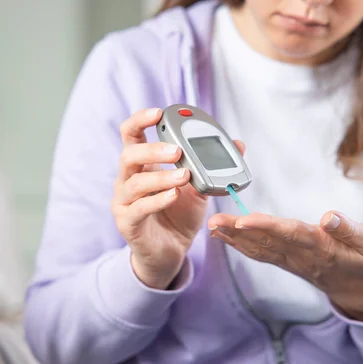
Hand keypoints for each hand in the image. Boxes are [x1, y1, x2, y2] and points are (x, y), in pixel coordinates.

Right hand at [111, 107, 244, 289]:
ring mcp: (124, 203)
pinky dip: (158, 200)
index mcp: (140, 165)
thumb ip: (212, 165)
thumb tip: (238, 144)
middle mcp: (127, 180)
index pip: (131, 134)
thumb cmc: (179, 215)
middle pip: (128, 155)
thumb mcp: (199, 187)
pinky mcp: (128, 223)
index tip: (159, 113)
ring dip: (161, 176)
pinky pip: (139, 209)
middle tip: (177, 151)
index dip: (141, 120)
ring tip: (184, 176)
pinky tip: (174, 195)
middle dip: (153, 150)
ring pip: (135, 183)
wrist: (172, 251)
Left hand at [208, 211, 362, 321]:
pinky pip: (259, 253)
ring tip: (212, 225)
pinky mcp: (285, 262)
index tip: (245, 220)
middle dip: (239, 230)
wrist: (359, 289)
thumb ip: (350, 230)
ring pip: (259, 247)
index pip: (291, 234)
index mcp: (322, 247)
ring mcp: (290, 261)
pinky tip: (223, 235)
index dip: (267, 227)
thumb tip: (329, 217)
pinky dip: (240, 244)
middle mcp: (301, 256)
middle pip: (266, 241)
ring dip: (233, 237)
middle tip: (214, 220)